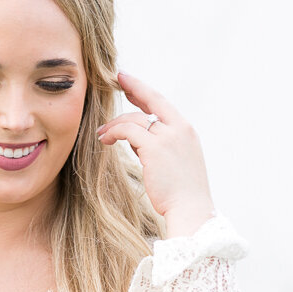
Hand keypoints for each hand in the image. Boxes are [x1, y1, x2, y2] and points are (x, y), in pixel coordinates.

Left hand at [96, 71, 215, 237]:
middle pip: (152, 100)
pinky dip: (113, 132)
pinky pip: (127, 131)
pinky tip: (104, 139)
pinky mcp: (154, 148)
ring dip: (115, 124)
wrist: (191, 210)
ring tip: (101, 133)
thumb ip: (157, 146)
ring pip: (135, 119)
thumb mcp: (174, 164)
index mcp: (187, 131)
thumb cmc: (181, 195)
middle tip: (116, 81)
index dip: (144, 91)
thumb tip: (135, 139)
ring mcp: (168, 137)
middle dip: (133, 88)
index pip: (163, 104)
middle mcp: (180, 129)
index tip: (129, 82)